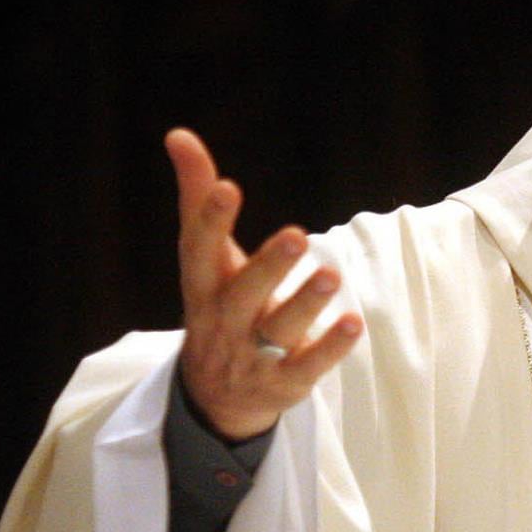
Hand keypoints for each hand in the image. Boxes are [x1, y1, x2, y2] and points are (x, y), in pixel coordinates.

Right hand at [168, 128, 362, 439]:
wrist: (215, 397)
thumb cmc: (218, 304)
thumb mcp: (206, 258)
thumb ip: (198, 197)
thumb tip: (178, 133)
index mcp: (203, 285)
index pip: (200, 251)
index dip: (211, 221)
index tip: (227, 187)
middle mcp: (224, 320)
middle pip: (244, 294)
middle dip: (269, 265)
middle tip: (298, 234)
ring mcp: (253, 355)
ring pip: (278, 329)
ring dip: (305, 302)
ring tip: (330, 274)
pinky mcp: (284, 382)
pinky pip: (307, 366)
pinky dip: (330, 347)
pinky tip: (354, 323)